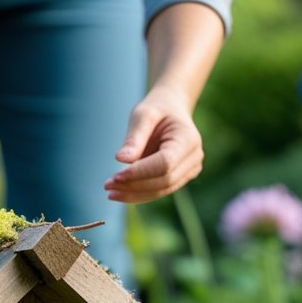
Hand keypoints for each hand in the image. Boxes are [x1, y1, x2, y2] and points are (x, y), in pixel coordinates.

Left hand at [104, 88, 203, 203]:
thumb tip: (121, 160)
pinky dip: (139, 193)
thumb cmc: (156, 109)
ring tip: (111, 192)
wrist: (171, 109)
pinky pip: (160, 190)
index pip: (165, 164)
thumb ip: (134, 137)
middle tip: (107, 186)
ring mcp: (190, 170)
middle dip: (134, 185)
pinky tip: (120, 192)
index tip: (116, 176)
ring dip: (134, 194)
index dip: (140, 172)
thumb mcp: (143, 115)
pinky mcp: (181, 178)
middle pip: (164, 180)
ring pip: (162, 190)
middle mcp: (194, 157)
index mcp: (188, 139)